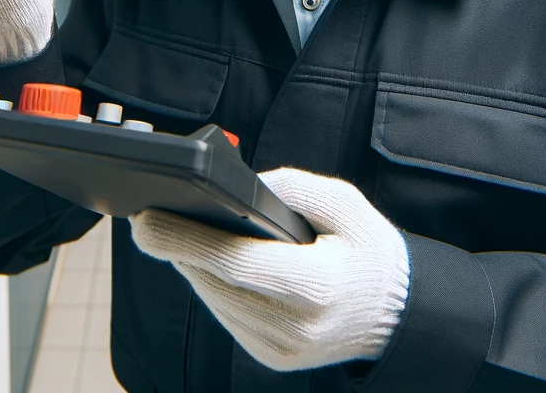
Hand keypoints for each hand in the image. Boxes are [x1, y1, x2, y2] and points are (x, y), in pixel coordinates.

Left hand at [130, 168, 408, 372]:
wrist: (399, 314)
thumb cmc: (371, 253)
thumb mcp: (347, 205)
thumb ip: (294, 187)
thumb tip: (242, 186)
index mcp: (316, 285)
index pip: (233, 262)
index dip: (183, 240)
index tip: (146, 220)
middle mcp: (295, 326)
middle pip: (214, 282)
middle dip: (178, 248)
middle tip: (148, 218)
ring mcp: (282, 348)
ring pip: (214, 301)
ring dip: (191, 268)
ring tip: (172, 234)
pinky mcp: (273, 359)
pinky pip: (227, 317)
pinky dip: (213, 288)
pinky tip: (206, 264)